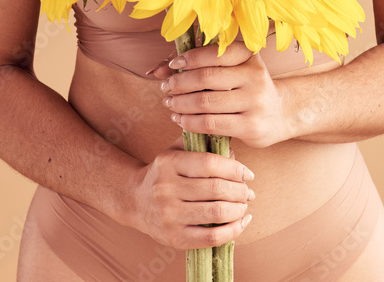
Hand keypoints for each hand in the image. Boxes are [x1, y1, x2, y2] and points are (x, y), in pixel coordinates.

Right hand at [128, 137, 254, 249]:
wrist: (135, 200)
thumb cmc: (163, 173)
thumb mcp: (176, 151)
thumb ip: (201, 144)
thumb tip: (233, 150)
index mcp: (169, 163)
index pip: (210, 163)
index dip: (235, 169)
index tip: (248, 174)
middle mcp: (167, 189)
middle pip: (216, 189)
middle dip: (240, 190)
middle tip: (248, 191)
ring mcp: (170, 216)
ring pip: (217, 213)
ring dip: (238, 209)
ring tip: (244, 205)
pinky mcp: (174, 238)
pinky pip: (211, 238)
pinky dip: (232, 231)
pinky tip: (241, 222)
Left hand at [151, 41, 289, 147]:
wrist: (279, 113)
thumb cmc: (245, 87)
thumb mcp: (231, 69)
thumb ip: (198, 64)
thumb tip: (158, 69)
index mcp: (249, 54)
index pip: (214, 53)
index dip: (189, 58)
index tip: (173, 65)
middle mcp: (255, 75)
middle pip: (206, 78)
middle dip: (179, 83)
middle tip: (165, 88)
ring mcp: (255, 101)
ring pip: (206, 103)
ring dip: (180, 104)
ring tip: (169, 104)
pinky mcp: (251, 126)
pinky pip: (211, 124)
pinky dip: (190, 122)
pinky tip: (180, 120)